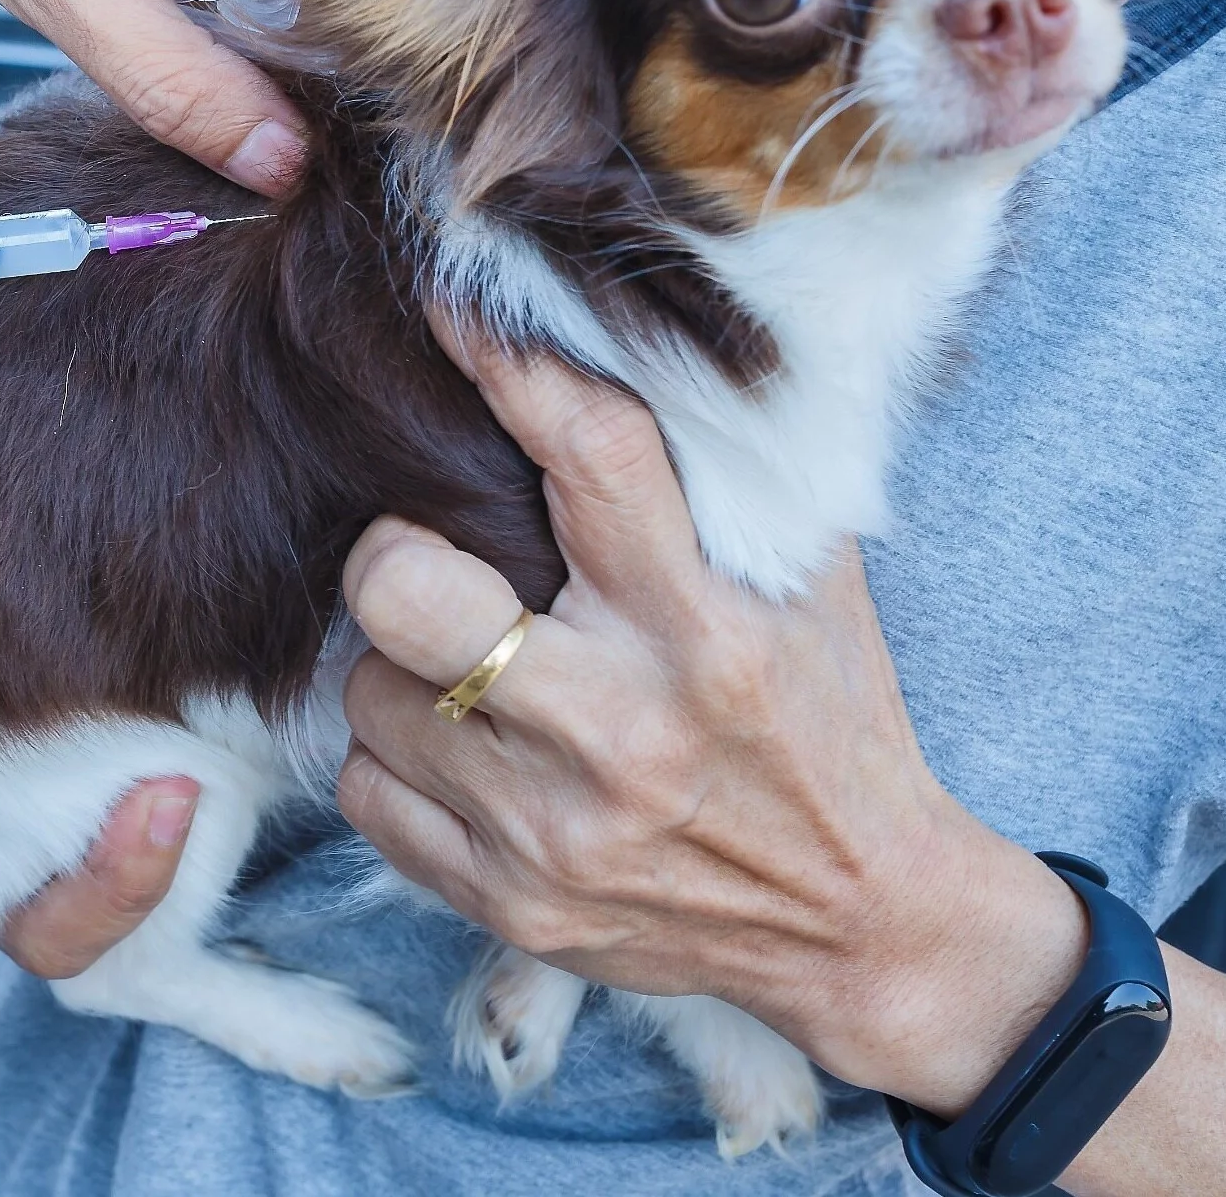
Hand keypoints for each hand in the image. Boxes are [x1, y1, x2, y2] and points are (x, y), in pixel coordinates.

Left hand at [336, 335, 1089, 1117]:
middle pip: (405, 590)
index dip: (505, 362)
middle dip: (393, 551)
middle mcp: (619, 729)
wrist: (859, 922)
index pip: (588, 453)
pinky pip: (365, 795)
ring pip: (371, 692)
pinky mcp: (508, 904)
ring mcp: (551, 830)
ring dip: (404, 669)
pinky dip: (398, 763)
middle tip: (428, 556)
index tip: (449, 303)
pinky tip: (467, 754)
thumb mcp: (809, 587)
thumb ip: (715, 481)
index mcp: (703, 627)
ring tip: (476, 672)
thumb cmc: (824, 724)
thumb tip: (606, 344)